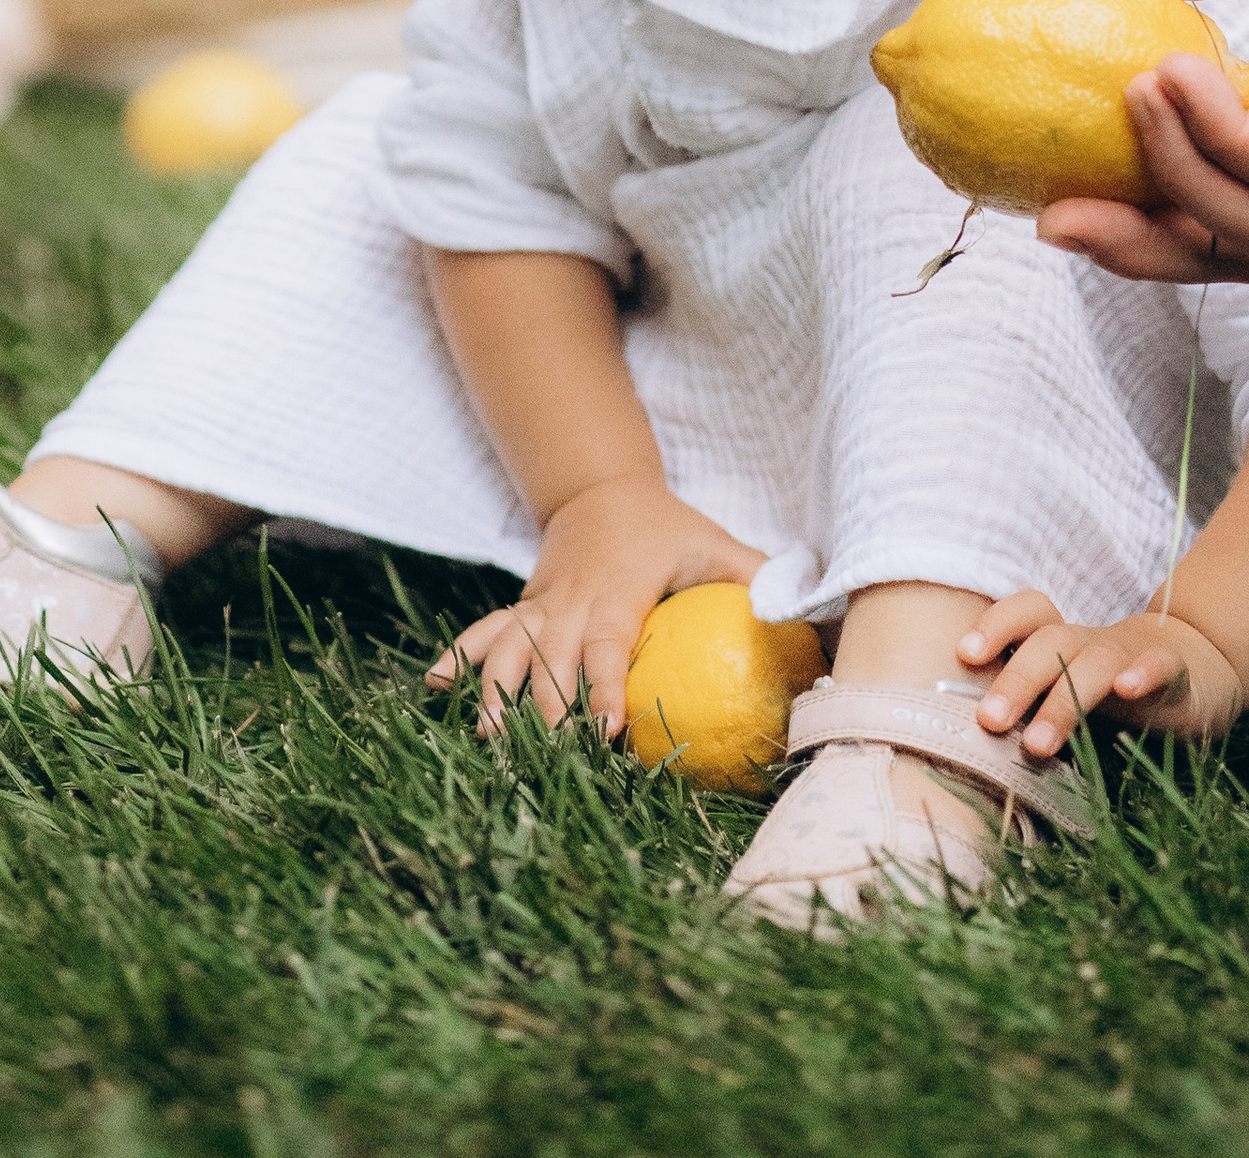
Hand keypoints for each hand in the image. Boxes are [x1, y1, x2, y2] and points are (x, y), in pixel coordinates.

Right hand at [425, 472, 764, 734]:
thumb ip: (758, 583)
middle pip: (548, 657)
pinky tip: (433, 688)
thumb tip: (815, 625)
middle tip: (540, 757)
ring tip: (486, 738)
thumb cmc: (670, 531)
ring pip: (506, 647)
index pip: (609, 643)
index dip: (605, 685)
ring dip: (492, 691)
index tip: (606, 730)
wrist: (602, 491)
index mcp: (619, 589)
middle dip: (541, 708)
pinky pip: (483, 632)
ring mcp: (538, 605)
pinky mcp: (520, 610)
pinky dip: (458, 657)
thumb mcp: (717, 546)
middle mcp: (570, 599)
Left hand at [958, 589, 1243, 755]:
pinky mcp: (1175, 672)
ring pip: (1096, 662)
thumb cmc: (1112, 689)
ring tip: (1038, 743)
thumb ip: (1029, 705)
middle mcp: (1092, 641)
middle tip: (988, 721)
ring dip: (1064, 699)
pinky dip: (1145, 673)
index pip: (1027, 615)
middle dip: (1016, 680)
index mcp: (1062, 641)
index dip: (995, 624)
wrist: (1196, 671)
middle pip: (1050, 642)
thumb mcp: (1070, 692)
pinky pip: (1160, 665)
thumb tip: (961, 736)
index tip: (964, 655)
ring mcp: (1133, 654)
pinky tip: (1129, 689)